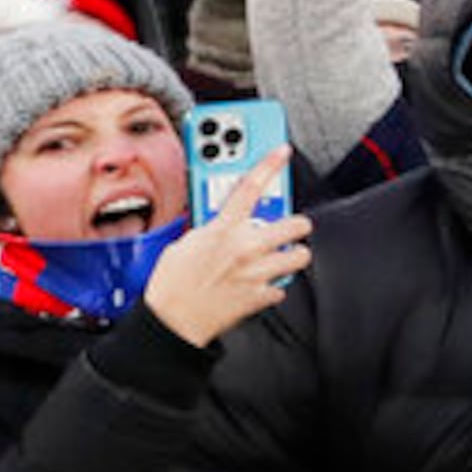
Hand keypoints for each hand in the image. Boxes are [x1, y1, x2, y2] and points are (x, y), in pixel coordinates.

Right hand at [137, 156, 308, 345]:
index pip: (249, 188)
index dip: (269, 165)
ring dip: (293, 255)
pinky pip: (283, 286)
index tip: (282, 152)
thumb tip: (219, 223)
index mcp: (222, 229)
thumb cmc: (171, 283)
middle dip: (296, 225)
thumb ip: (208, 230)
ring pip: (299, 256)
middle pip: (294, 224)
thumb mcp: (184, 243)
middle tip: (290, 227)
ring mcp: (257, 272)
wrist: (172, 319)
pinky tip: (262, 285)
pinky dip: (275, 286)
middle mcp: (245, 247)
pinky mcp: (262, 295)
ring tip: (282, 256)